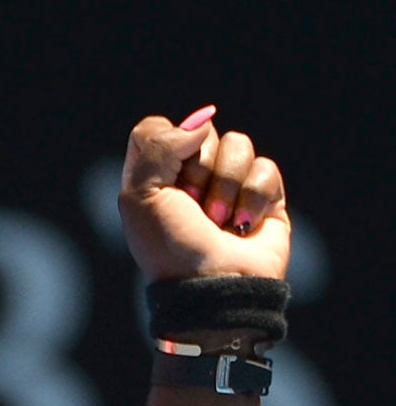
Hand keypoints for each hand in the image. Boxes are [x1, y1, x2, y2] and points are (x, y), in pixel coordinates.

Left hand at [118, 108, 288, 283]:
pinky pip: (265, 168)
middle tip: (193, 206)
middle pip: (202, 134)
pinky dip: (254, 198)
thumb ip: (157, 145)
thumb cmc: (171, 246)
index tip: (168, 177)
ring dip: (227, 186)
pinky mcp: (263, 197)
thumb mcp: (141, 195)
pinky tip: (244, 225)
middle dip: (198, 171)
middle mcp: (189, 177)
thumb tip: (202, 120)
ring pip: (238, 145)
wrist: (215, 285)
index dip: (166, 144)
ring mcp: (228, 185)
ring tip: (219, 221)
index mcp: (153, 177)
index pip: (157, 128)